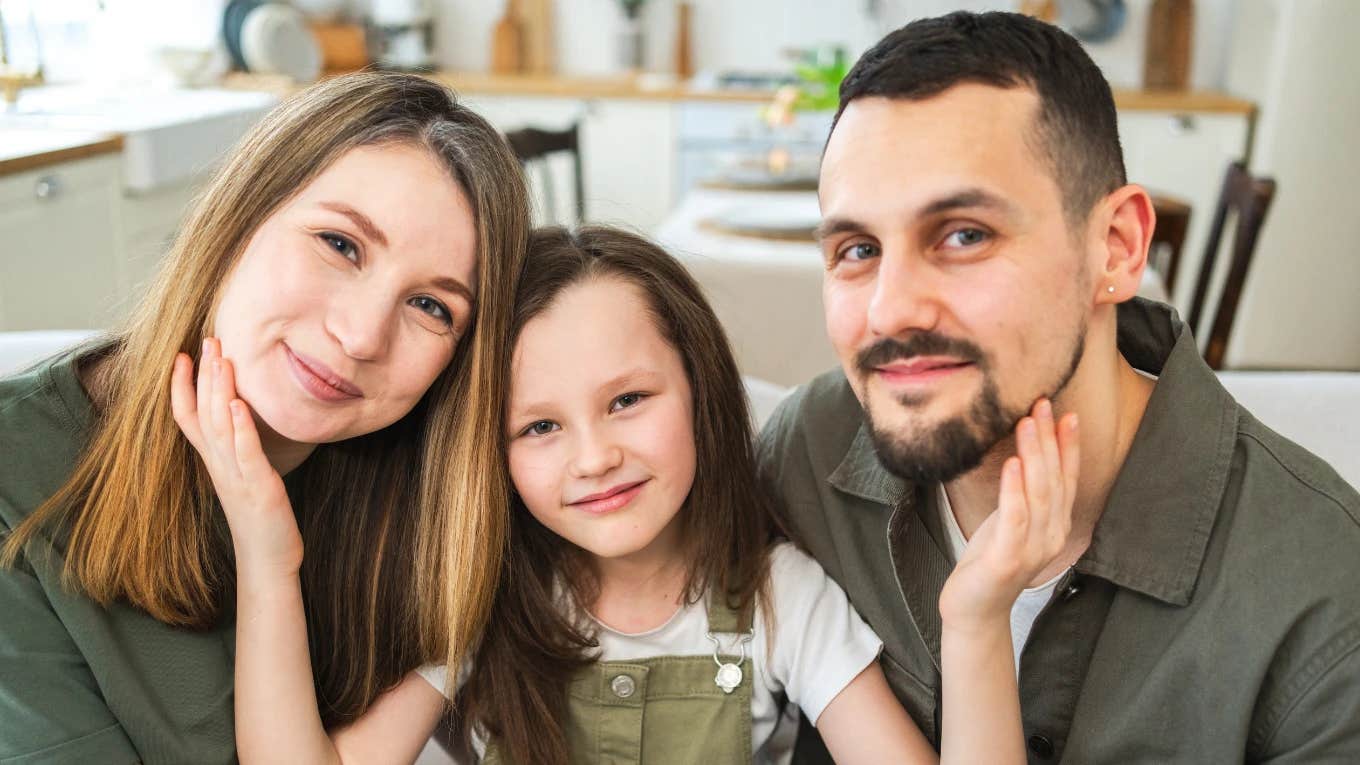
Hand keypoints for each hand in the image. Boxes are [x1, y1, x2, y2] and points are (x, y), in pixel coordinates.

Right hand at [171, 338, 302, 579]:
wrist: (268, 562)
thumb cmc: (260, 518)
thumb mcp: (244, 476)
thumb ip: (238, 449)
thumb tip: (239, 419)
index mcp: (215, 462)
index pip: (188, 418)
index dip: (181, 387)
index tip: (181, 355)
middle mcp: (220, 465)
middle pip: (203, 413)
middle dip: (204, 375)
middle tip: (208, 339)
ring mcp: (236, 476)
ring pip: (220, 427)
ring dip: (219, 390)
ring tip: (221, 358)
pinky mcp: (258, 488)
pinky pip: (245, 453)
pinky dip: (240, 428)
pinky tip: (238, 403)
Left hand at [938, 398, 1079, 630]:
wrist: (974, 609)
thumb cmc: (989, 561)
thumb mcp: (1009, 521)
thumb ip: (1022, 495)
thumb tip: (1022, 455)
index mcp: (1054, 524)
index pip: (1066, 479)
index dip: (1068, 447)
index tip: (1068, 414)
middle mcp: (1051, 534)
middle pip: (1054, 479)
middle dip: (1050, 439)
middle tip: (1042, 404)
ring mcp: (1032, 548)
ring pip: (1038, 493)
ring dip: (1034, 455)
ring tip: (1028, 422)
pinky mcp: (1008, 558)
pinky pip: (1014, 518)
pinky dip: (1014, 490)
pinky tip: (1012, 464)